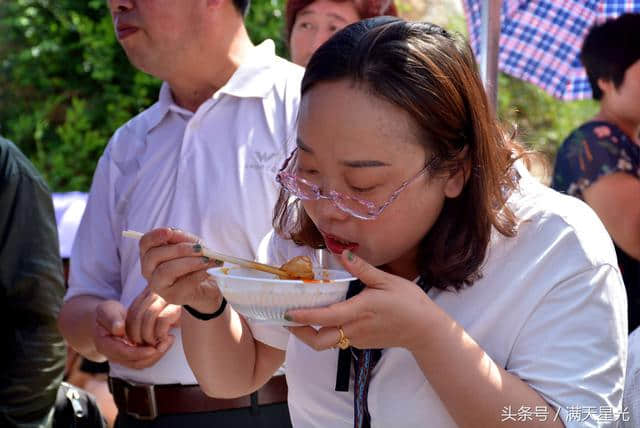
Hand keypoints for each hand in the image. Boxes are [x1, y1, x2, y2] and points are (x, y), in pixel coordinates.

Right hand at [93, 299, 173, 368]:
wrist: (107, 318)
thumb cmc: (108, 313)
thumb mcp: (107, 310)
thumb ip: (112, 319)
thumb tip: (118, 328)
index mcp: (105, 345)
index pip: (123, 354)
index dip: (139, 353)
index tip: (153, 348)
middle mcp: (114, 355)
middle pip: (135, 362)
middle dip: (153, 356)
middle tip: (166, 343)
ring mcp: (124, 357)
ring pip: (142, 363)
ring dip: (157, 355)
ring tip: (168, 341)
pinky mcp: (132, 355)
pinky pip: (145, 359)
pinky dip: (157, 353)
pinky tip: (165, 341)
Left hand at [125, 286, 180, 345]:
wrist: (203, 299)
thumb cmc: (177, 313)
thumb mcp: (157, 314)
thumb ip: (143, 319)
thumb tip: (126, 335)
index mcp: (147, 293)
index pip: (132, 313)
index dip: (130, 331)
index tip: (137, 342)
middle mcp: (156, 291)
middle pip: (137, 315)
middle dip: (138, 336)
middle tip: (146, 346)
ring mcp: (167, 296)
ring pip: (148, 317)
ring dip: (149, 336)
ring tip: (156, 344)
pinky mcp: (178, 303)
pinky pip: (162, 320)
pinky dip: (161, 333)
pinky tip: (167, 338)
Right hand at [140, 228, 222, 313]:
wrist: (208, 284)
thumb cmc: (196, 260)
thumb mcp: (191, 244)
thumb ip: (182, 238)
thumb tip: (173, 232)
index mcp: (151, 254)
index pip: (145, 243)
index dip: (155, 236)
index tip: (169, 231)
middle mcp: (149, 271)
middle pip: (154, 256)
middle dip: (179, 250)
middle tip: (199, 249)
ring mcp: (158, 286)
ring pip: (165, 271)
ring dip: (189, 263)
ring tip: (206, 260)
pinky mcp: (171, 297)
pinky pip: (182, 284)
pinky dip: (197, 275)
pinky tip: (207, 271)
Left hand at [285, 251, 434, 351]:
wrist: (425, 330)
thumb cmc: (409, 303)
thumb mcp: (387, 281)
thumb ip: (363, 269)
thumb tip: (344, 253)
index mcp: (359, 311)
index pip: (325, 317)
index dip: (304, 317)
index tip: (287, 313)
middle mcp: (355, 329)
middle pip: (319, 341)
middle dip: (300, 333)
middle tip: (288, 320)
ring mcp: (358, 339)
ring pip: (328, 342)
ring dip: (312, 333)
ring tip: (301, 318)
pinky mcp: (362, 343)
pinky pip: (340, 340)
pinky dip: (328, 331)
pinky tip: (327, 317)